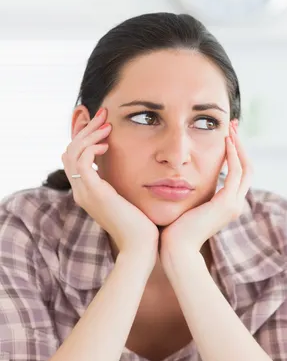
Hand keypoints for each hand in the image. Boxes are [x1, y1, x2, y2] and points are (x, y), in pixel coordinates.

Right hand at [62, 107, 158, 264]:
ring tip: (107, 124)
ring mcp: (85, 193)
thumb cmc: (143, 225)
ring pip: (72, 152)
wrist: (143, 246)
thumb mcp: (132, 199)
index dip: (86, 138)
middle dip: (85, 129)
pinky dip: (92, 146)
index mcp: (89, 192)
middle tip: (104, 115)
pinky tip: (108, 143)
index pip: (75, 158)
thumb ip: (126, 184)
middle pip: (69, 151)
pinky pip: (81, 161)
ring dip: (89, 134)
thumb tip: (139, 168)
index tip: (105, 124)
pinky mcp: (94, 192)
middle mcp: (82, 192)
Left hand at [160, 123, 252, 258]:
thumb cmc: (174, 230)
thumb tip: (180, 180)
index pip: (238, 175)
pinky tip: (225, 141)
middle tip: (234, 125)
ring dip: (238, 146)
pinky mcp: (226, 203)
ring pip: (245, 168)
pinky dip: (232, 155)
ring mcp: (233, 205)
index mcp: (226, 205)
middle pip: (247, 168)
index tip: (228, 135)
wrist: (175, 249)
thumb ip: (190, 193)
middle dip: (241, 145)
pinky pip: (235, 172)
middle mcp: (234, 205)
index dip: (236, 154)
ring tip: (231, 128)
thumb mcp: (186, 206)